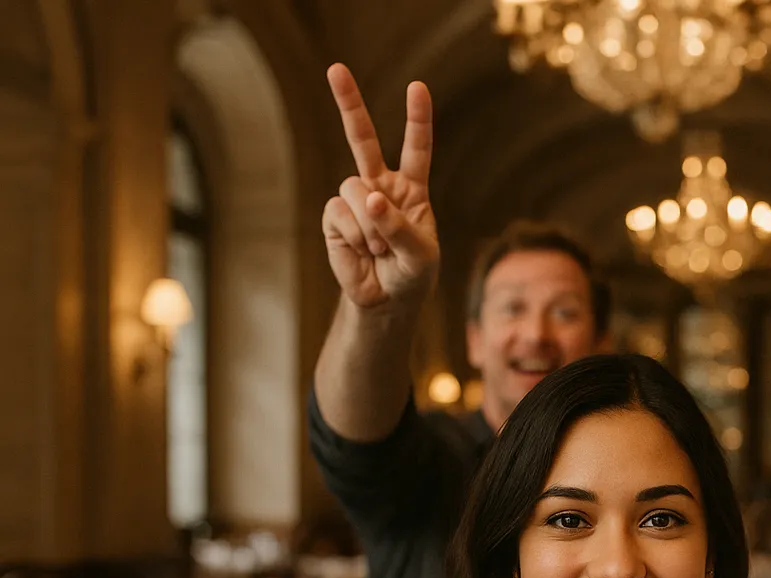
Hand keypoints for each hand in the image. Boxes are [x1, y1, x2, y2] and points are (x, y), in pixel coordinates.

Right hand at [322, 64, 438, 309]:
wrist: (386, 300)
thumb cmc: (413, 274)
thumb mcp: (421, 255)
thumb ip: (400, 227)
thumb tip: (370, 199)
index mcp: (411, 189)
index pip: (416, 148)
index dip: (416, 118)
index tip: (417, 88)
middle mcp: (380, 186)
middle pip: (362, 138)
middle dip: (349, 103)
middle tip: (335, 68)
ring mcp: (354, 200)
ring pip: (354, 188)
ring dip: (370, 224)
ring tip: (380, 250)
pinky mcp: (334, 217)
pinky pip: (340, 214)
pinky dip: (355, 236)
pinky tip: (363, 251)